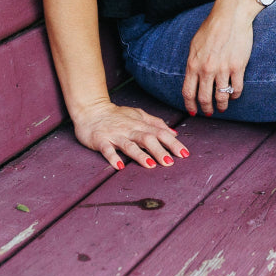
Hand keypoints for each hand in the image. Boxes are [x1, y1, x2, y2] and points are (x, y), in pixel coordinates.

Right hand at [72, 99, 186, 170]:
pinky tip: (119, 166)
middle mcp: (129, 129)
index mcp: (140, 124)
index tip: (185, 154)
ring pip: (129, 145)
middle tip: (170, 162)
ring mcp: (115, 135)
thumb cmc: (116, 115)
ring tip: (151, 165)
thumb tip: (174, 133)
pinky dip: (113, 157)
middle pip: (147, 139)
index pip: (160, 132)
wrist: (91, 109)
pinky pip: (107, 149)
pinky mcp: (100, 141)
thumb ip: (155, 123)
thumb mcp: (138, 115)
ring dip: (140, 155)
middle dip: (160, 150)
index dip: (172, 143)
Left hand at [183, 0, 258, 115]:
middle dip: (206, 109)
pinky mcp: (238, 67)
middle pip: (204, 99)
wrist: (230, 16)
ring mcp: (223, 69)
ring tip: (223, 107)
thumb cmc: (211, 28)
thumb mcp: (194, 45)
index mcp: (193, 64)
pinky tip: (234, 95)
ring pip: (221, 97)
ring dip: (222, 106)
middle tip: (209, 113)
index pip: (188, 92)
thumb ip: (193, 63)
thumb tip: (192, 79)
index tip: (193, 111)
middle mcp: (206, 69)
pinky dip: (235, 95)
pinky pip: (236, 88)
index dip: (190, 106)